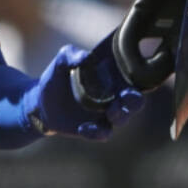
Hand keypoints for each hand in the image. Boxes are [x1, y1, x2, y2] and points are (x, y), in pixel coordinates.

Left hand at [23, 45, 144, 140]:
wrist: (39, 102)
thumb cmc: (56, 77)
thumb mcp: (61, 61)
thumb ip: (72, 54)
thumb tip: (85, 57)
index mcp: (113, 76)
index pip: (137, 75)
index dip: (147, 74)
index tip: (148, 71)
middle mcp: (114, 95)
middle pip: (136, 100)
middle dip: (136, 100)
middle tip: (127, 96)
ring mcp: (106, 113)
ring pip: (123, 117)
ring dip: (120, 115)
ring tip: (110, 111)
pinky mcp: (95, 128)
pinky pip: (103, 133)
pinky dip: (97, 131)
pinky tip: (84, 128)